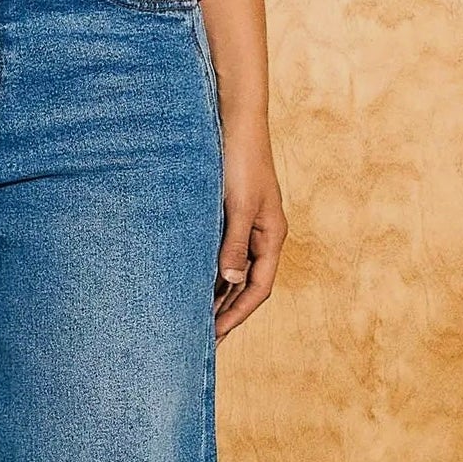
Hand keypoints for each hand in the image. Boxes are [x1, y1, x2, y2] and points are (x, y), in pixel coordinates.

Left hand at [213, 120, 287, 341]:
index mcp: (271, 236)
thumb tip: (230, 282)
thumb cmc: (240, 158)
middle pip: (246, 286)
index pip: (258, 288)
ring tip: (194, 322)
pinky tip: (191, 288)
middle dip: (225, 313)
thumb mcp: (238, 205)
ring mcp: (246, 227)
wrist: (234, 119)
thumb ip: (234, 244)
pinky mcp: (229, 217)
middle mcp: (261, 236)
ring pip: (233, 273)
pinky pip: (221, 255)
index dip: (237, 315)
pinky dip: (208, 274)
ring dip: (216, 297)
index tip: (214, 336)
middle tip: (201, 341)